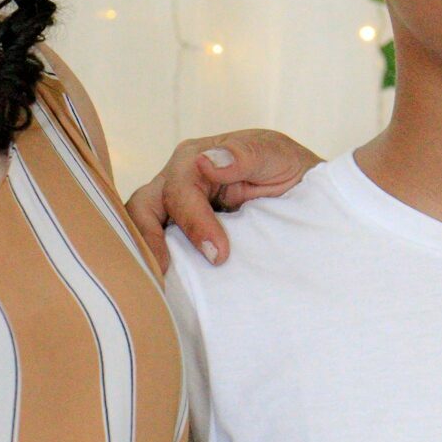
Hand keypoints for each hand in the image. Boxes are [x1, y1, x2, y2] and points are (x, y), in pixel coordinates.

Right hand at [126, 131, 321, 270]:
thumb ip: (245, 155)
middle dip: (148, 240)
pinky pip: (155, 246)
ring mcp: (174, 208)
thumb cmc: (286, 168)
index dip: (195, 223)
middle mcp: (177, 181)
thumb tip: (205, 163)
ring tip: (159, 286)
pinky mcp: (179, 232)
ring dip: (146, 254)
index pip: (179, 191)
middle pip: (143, 207)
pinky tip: (165, 287)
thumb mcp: (275, 155)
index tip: (218, 254)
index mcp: (195, 159)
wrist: (300, 191)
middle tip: (165, 274)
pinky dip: (154, 262)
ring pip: (140, 227)